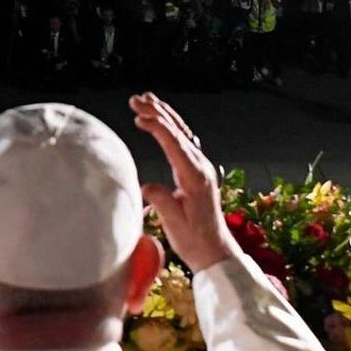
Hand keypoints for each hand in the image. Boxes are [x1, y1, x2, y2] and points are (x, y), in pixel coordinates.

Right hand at [129, 92, 237, 273]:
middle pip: (179, 131)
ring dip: (164, 115)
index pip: (175, 143)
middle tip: (136, 99)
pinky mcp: (198, 172)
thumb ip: (162, 201)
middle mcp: (201, 167)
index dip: (156, 127)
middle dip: (157, 112)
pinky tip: (162, 120)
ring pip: (183, 133)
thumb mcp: (175, 223)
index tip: (138, 117)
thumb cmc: (194, 240)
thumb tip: (147, 186)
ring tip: (146, 99)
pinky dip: (171, 127)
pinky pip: (184, 142)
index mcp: (195, 177)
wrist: (214, 251)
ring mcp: (201, 168)